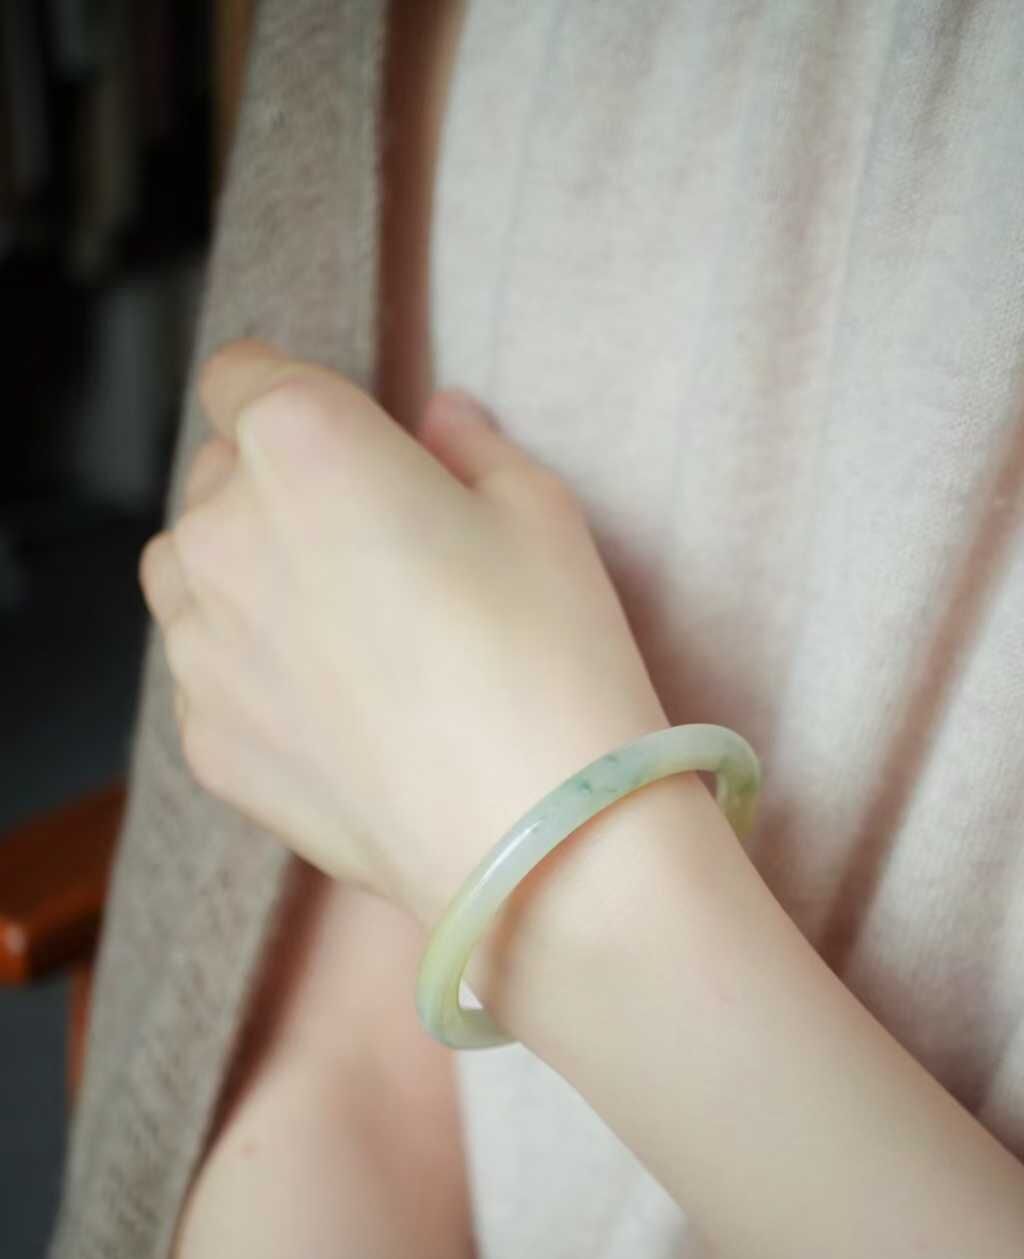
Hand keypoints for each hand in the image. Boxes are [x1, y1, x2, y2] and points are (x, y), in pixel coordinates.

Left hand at [139, 340, 668, 927]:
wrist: (532, 834)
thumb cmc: (548, 653)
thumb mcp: (537, 511)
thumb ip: (466, 447)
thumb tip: (436, 422)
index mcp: (299, 441)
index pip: (241, 373)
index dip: (291, 396)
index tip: (339, 437)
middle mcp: (220, 531)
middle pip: (216, 476)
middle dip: (274, 491)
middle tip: (367, 550)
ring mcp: (198, 643)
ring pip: (190, 576)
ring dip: (243, 578)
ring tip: (339, 633)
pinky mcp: (205, 738)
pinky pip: (209, 676)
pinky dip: (252, 677)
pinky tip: (338, 714)